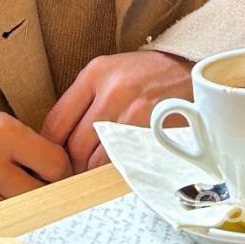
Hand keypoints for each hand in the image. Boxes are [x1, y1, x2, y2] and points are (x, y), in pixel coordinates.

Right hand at [0, 102, 72, 225]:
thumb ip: (26, 143)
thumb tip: (63, 172)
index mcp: (2, 133)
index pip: (56, 165)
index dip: (63, 174)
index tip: (60, 180)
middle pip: (41, 196)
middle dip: (47, 199)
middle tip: (46, 200)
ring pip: (19, 218)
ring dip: (23, 216)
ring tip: (21, 210)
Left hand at [41, 49, 193, 172]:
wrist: (192, 70)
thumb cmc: (147, 75)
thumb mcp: (111, 72)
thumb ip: (84, 99)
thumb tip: (57, 140)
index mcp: (94, 74)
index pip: (56, 123)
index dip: (52, 149)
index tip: (56, 160)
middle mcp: (111, 91)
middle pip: (75, 146)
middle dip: (74, 165)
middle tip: (78, 172)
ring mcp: (134, 112)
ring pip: (97, 160)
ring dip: (95, 172)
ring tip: (100, 173)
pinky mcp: (154, 130)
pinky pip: (124, 162)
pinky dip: (118, 170)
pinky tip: (121, 167)